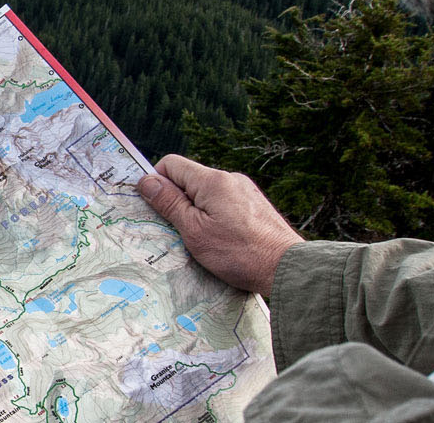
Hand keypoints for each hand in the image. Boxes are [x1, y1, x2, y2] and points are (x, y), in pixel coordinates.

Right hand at [135, 154, 303, 293]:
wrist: (287, 268)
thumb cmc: (239, 253)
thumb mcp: (194, 231)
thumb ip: (169, 204)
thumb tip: (146, 181)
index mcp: (212, 181)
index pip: (171, 165)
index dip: (157, 183)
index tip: (156, 209)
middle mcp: (230, 179)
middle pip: (189, 180)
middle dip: (178, 202)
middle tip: (177, 231)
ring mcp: (245, 191)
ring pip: (207, 194)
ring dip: (197, 212)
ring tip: (202, 241)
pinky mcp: (255, 205)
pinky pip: (224, 204)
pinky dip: (215, 218)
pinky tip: (222, 241)